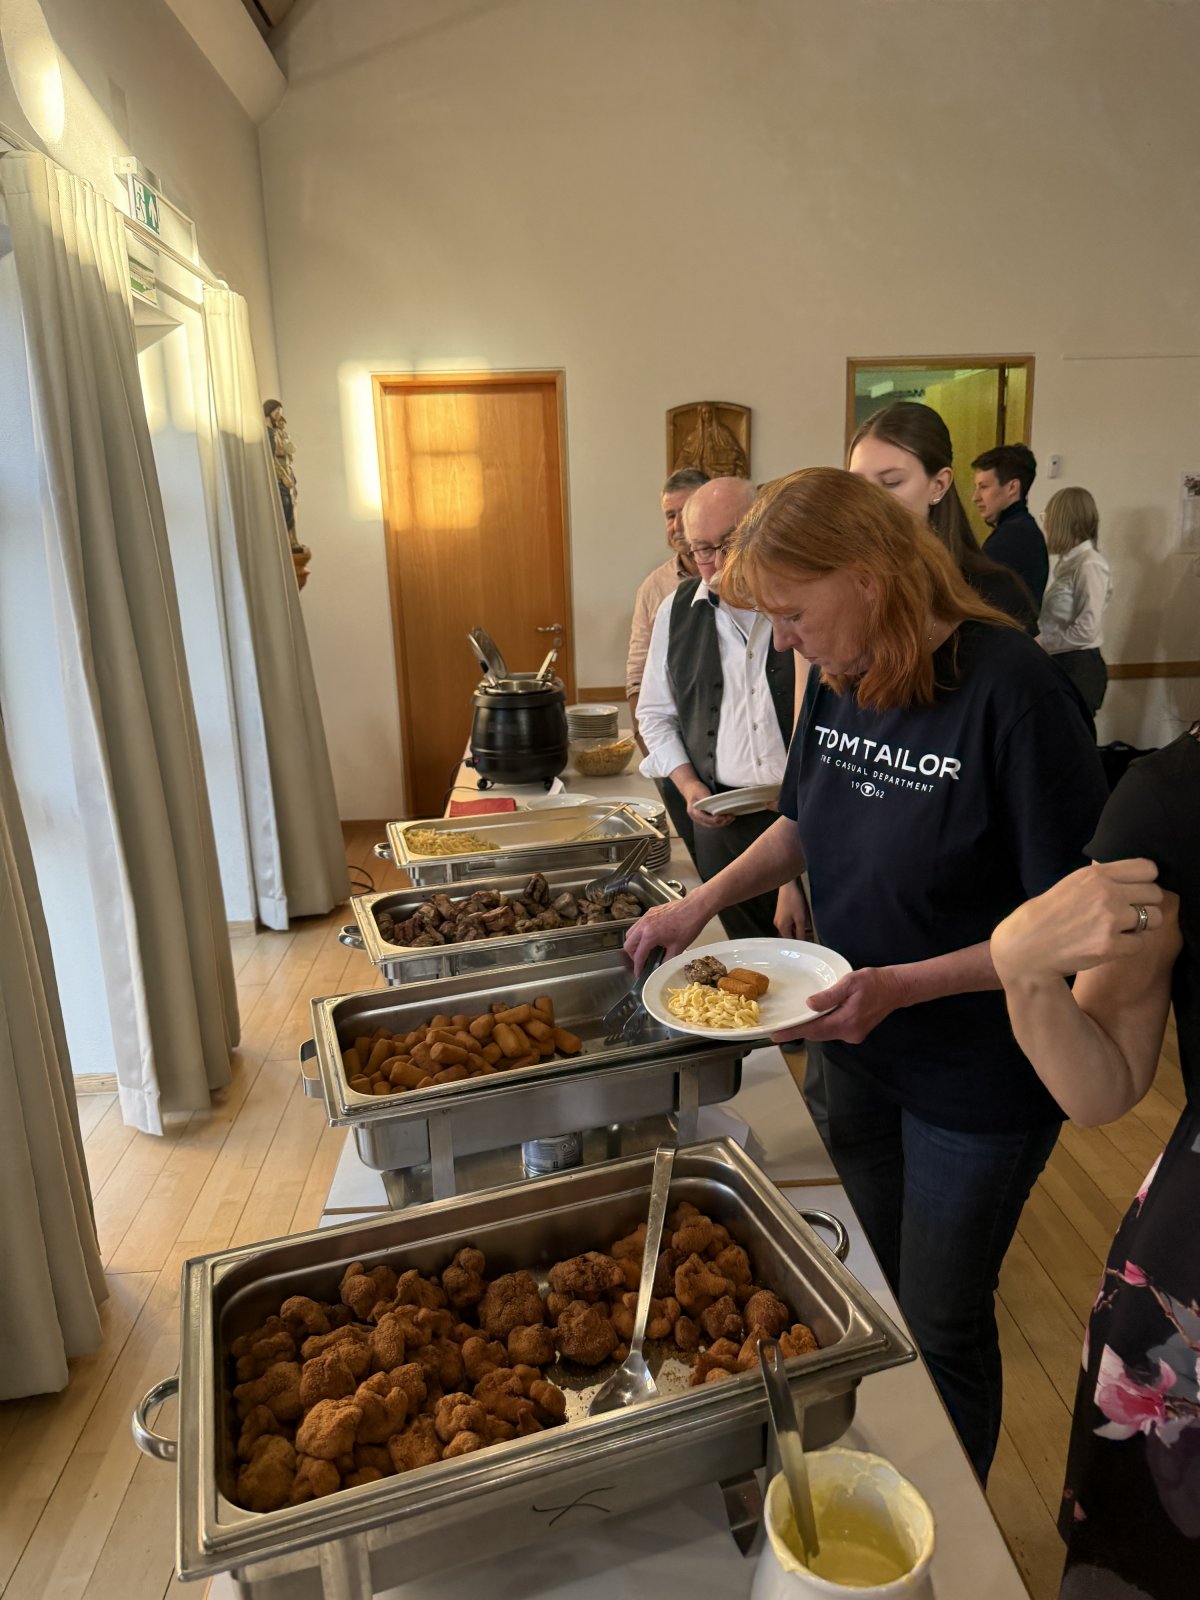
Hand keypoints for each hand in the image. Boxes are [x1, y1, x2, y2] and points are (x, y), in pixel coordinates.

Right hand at [624, 894, 714, 974]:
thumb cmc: (688, 925)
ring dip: (634, 944)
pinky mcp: (650, 912)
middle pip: (628, 944)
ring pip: (630, 933)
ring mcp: (646, 917)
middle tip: (640, 962)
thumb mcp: (678, 948)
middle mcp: (644, 925)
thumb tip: (661, 968)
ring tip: (644, 950)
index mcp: (649, 936)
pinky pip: (638, 925)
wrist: (694, 908)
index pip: (638, 955)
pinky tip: (650, 938)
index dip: (637, 967)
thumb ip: (666, 960)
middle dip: (632, 956)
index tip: (638, 973)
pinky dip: (639, 933)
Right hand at [679, 779, 731, 829]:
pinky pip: (711, 823)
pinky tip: (725, 818)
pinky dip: (719, 821)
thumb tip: (716, 806)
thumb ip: (707, 800)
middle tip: (731, 817)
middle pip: (710, 824)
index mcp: (694, 812)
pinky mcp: (702, 818)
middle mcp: (695, 818)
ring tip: (731, 818)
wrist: (689, 788)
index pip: (707, 819)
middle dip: (722, 822)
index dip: (718, 819)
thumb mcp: (701, 792)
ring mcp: (698, 819)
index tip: (726, 816)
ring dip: (722, 823)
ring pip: (711, 825)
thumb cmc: (695, 789)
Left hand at [771, 966, 905, 1045]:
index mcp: (846, 1022)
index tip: (776, 1035)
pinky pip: (833, 1030)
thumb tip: (809, 1005)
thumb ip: (829, 995)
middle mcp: (849, 1034)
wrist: (896, 988)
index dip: (793, 1032)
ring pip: (825, 1033)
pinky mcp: (856, 1033)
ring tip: (794, 1021)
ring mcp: (853, 1035)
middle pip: (818, 1034)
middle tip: (780, 1028)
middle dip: (799, 1031)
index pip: (813, 1030)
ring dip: (811, 1027)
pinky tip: (816, 1017)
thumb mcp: (850, 983)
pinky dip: (823, 1025)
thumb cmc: (873, 982)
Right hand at [774, 879, 810, 939]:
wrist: (788, 888)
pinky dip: (793, 925)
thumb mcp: (800, 918)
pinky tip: (799, 923)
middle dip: (797, 937)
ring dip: (795, 931)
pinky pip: (787, 924)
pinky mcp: (779, 915)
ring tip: (806, 930)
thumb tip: (802, 942)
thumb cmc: (794, 902)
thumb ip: (801, 932)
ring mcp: (777, 920)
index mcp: (782, 927)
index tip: (807, 944)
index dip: (799, 943)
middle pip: (788, 936)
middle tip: (808, 937)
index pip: (790, 941)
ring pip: (788, 930)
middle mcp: (777, 925)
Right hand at [991, 859, 1163, 985]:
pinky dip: (1129, 946)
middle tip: (1128, 914)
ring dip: (1142, 926)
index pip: (1148, 869)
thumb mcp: (1072, 883)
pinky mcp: (1110, 946)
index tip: (1135, 891)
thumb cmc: (1047, 914)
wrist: (1026, 946)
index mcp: (1096, 874)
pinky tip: (1111, 945)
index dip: (1145, 881)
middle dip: (1145, 904)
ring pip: (1154, 918)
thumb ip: (1103, 879)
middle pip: (1155, 893)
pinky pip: (1140, 943)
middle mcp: (1107, 893)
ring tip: (1122, 930)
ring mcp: (1110, 920)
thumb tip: (1135, 880)